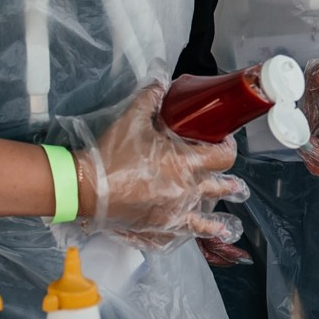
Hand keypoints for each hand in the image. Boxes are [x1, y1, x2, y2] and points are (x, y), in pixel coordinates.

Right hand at [78, 83, 246, 246]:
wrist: (86, 187)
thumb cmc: (110, 155)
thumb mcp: (132, 119)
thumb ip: (150, 98)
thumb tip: (160, 83)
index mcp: (184, 164)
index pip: (223, 157)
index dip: (228, 148)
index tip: (224, 144)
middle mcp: (185, 191)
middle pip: (220, 188)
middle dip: (228, 183)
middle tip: (232, 181)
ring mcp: (174, 212)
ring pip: (206, 217)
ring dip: (216, 213)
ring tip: (225, 217)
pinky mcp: (159, 227)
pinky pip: (184, 233)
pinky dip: (195, 233)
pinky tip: (201, 236)